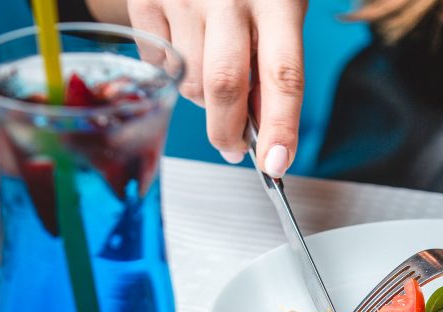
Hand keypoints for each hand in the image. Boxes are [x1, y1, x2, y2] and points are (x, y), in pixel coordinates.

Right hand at [125, 0, 306, 175]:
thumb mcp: (279, 9)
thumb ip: (272, 62)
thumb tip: (260, 127)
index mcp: (277, 1)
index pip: (283, 76)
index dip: (281, 127)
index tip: (276, 164)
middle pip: (224, 85)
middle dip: (227, 131)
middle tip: (233, 148)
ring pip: (189, 81)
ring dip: (202, 97)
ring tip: (212, 69)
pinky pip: (158, 63)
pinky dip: (173, 70)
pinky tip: (186, 46)